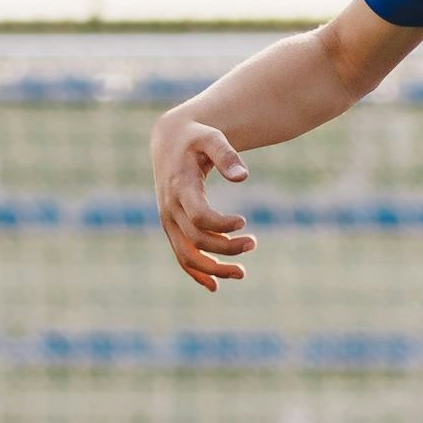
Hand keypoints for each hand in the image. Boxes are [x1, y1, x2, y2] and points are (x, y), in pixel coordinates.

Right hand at [152, 117, 253, 291]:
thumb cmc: (196, 138)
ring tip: (242, 273)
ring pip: (187, 256)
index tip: (244, 222)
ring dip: (213, 269)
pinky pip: (182, 256)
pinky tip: (216, 285)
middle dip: (226, 248)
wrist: (170, 141)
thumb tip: (243, 177)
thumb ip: (227, 154)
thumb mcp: (212, 138)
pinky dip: (197, 273)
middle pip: (196, 241)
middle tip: (253, 243)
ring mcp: (169, 221)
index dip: (222, 225)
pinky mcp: (172, 227)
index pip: (199, 217)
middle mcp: (170, 209)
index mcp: (180, 188)